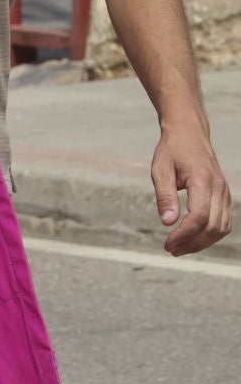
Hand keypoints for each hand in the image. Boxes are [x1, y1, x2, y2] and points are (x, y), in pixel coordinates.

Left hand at [150, 124, 232, 255]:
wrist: (189, 134)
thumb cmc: (172, 150)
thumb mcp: (160, 170)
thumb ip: (165, 196)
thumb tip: (167, 223)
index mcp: (202, 180)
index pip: (199, 216)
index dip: (184, 234)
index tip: (167, 244)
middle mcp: (219, 188)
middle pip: (212, 226)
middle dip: (192, 243)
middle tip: (170, 249)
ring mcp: (224, 193)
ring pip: (221, 228)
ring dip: (201, 242)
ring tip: (179, 248)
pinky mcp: (224, 196)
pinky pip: (223, 222)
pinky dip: (209, 235)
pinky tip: (192, 239)